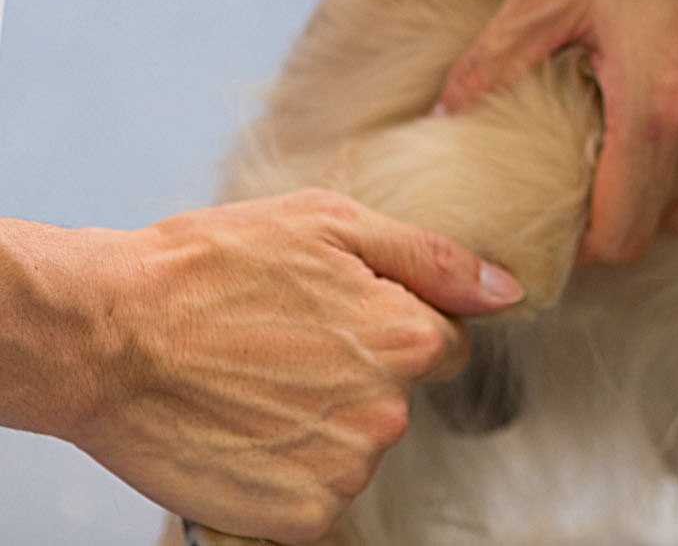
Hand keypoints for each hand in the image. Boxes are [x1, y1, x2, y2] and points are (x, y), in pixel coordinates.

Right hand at [62, 191, 524, 543]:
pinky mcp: (295, 518)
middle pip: (397, 402)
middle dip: (351, 378)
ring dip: (314, 428)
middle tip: (274, 351)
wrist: (104, 338)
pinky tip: (240, 435)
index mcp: (408, 339)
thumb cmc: (207, 270)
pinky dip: (282, 475)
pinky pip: (313, 498)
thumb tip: (508, 291)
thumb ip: (433, 260)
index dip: (388, 328)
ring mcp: (342, 471)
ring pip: (353, 449)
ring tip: (246, 389)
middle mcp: (388, 413)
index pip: (444, 347)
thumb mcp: (328, 226)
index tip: (329, 321)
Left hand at [439, 0, 677, 264]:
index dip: (573, 242)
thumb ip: (497, 65)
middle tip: (557, 178)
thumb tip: (447, 119)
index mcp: (661, 107)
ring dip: (655, 189)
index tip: (536, 214)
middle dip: (609, 214)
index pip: (621, 236)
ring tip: (604, 146)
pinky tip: (651, 109)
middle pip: (660, 221)